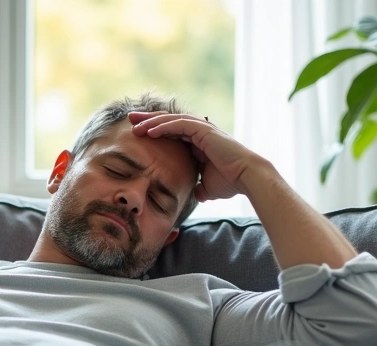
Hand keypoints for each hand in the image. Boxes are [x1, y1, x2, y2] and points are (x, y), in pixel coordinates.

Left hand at [128, 111, 264, 201]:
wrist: (247, 179)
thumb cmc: (230, 182)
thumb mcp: (207, 187)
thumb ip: (199, 188)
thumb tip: (195, 195)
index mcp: (198, 143)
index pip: (171, 132)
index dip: (154, 130)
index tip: (137, 133)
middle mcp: (199, 132)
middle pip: (168, 121)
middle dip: (148, 120)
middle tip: (130, 119)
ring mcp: (202, 130)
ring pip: (171, 120)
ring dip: (151, 122)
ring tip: (134, 124)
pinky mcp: (204, 131)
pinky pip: (179, 125)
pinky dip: (163, 127)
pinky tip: (149, 131)